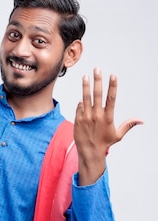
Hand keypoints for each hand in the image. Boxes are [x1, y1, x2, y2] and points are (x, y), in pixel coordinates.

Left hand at [74, 68, 142, 184]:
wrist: (89, 152)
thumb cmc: (104, 143)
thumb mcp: (118, 135)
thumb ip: (128, 125)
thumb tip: (142, 121)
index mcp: (108, 118)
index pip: (111, 99)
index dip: (112, 86)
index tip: (113, 75)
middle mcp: (97, 116)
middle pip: (97, 94)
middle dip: (98, 80)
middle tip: (97, 69)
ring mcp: (86, 117)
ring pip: (86, 98)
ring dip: (86, 86)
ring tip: (85, 76)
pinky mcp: (78, 119)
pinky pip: (79, 106)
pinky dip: (81, 101)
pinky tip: (83, 97)